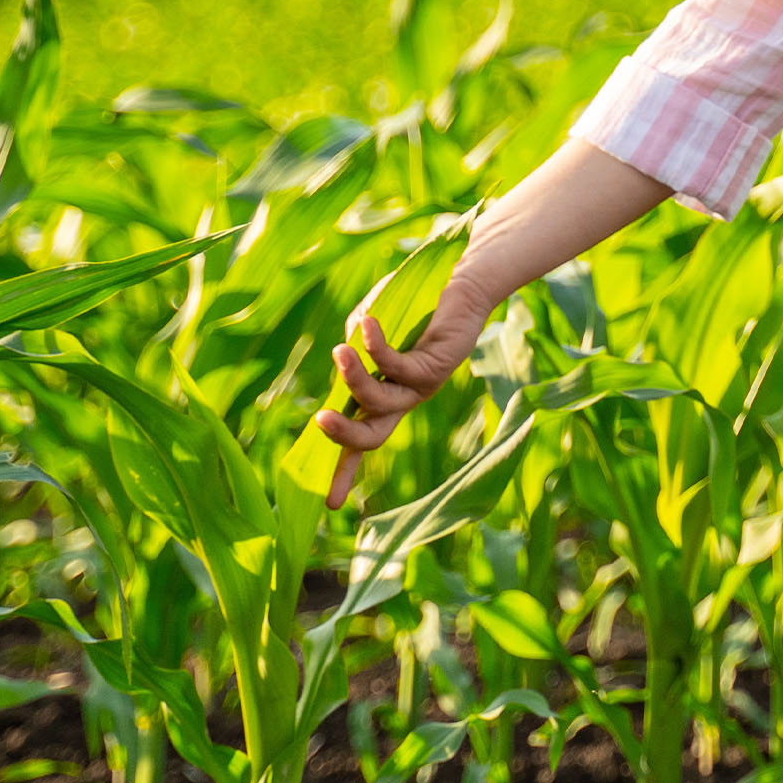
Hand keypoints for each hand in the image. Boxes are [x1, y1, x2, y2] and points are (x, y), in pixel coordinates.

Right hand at [297, 138, 671, 507]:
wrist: (464, 276)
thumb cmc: (417, 298)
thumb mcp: (373, 321)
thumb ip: (355, 340)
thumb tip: (346, 351)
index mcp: (391, 393)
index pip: (364, 438)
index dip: (345, 471)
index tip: (329, 506)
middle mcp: (409, 396)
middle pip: (375, 434)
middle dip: (345, 437)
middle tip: (318, 423)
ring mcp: (425, 383)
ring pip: (383, 399)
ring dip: (355, 376)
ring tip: (340, 352)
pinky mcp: (438, 362)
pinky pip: (398, 363)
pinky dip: (376, 345)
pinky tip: (367, 321)